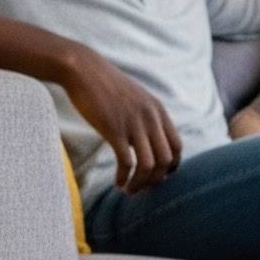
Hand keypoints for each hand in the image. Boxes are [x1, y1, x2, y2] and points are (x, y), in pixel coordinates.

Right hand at [60, 47, 182, 193]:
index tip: (158, 176)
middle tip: (143, 188)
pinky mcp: (114, 130)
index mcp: (158, 111)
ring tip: (130, 190)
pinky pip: (127, 163)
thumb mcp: (135, 97)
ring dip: (141, 184)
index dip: (171, 167)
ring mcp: (134, 124)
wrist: (82, 69)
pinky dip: (125, 177)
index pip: (177, 146)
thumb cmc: (104, 85)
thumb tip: (148, 138)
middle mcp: (151, 118)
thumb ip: (146, 116)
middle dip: (157, 180)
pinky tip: (118, 183)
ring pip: (150, 166)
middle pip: (166, 160)